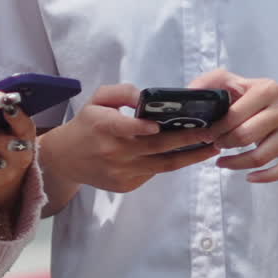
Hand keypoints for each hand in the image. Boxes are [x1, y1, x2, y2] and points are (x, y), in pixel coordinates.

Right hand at [41, 84, 219, 197]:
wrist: (66, 159)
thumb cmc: (86, 124)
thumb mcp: (96, 99)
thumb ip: (121, 92)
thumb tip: (145, 98)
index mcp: (103, 126)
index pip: (123, 128)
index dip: (140, 127)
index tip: (158, 125)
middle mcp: (113, 152)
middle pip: (155, 147)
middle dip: (187, 140)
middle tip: (211, 132)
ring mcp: (121, 172)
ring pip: (162, 165)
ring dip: (189, 156)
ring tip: (210, 147)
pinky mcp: (125, 185)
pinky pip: (153, 173)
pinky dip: (171, 163)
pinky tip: (188, 155)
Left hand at [189, 69, 277, 181]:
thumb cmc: (249, 99)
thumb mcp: (231, 84)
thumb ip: (210, 83)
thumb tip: (189, 94)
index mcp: (268, 88)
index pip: (236, 114)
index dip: (217, 128)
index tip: (206, 134)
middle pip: (247, 136)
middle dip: (225, 144)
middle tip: (215, 145)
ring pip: (262, 157)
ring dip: (237, 163)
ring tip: (223, 161)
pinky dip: (265, 177)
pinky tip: (249, 177)